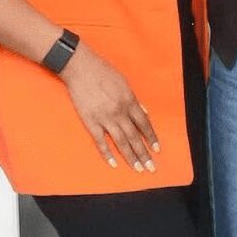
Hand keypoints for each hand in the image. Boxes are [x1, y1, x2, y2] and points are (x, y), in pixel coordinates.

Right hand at [59, 44, 159, 172]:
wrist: (80, 67)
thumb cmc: (103, 72)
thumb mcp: (124, 83)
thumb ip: (134, 100)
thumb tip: (144, 113)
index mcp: (130, 101)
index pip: (144, 124)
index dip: (151, 138)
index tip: (157, 149)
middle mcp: (120, 112)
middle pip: (135, 137)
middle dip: (144, 154)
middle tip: (151, 168)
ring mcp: (105, 118)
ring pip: (121, 142)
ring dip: (131, 157)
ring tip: (138, 169)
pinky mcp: (90, 121)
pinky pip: (100, 141)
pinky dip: (107, 153)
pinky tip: (113, 163)